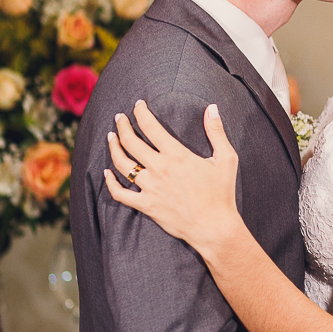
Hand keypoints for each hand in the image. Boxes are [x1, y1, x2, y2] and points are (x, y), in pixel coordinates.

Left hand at [104, 100, 243, 251]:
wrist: (214, 226)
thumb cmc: (222, 193)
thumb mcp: (226, 159)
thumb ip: (216, 131)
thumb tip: (212, 108)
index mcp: (177, 155)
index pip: (151, 126)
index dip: (141, 112)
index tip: (138, 105)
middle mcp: (159, 169)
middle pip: (131, 142)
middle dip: (122, 126)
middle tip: (119, 117)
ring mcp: (150, 188)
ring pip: (122, 164)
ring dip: (113, 148)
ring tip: (111, 137)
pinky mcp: (146, 205)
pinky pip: (120, 193)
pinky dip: (110, 183)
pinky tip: (106, 173)